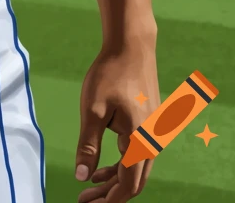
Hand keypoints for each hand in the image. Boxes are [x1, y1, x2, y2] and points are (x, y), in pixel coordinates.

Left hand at [75, 38, 159, 201]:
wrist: (132, 46)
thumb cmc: (110, 74)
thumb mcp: (93, 110)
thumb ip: (88, 145)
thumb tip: (81, 176)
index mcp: (140, 142)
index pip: (128, 185)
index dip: (109, 200)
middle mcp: (152, 142)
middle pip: (134, 182)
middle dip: (110, 194)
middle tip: (84, 199)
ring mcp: (153, 133)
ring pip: (136, 169)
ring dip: (114, 181)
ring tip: (89, 185)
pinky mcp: (149, 124)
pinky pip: (137, 155)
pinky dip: (120, 165)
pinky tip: (101, 166)